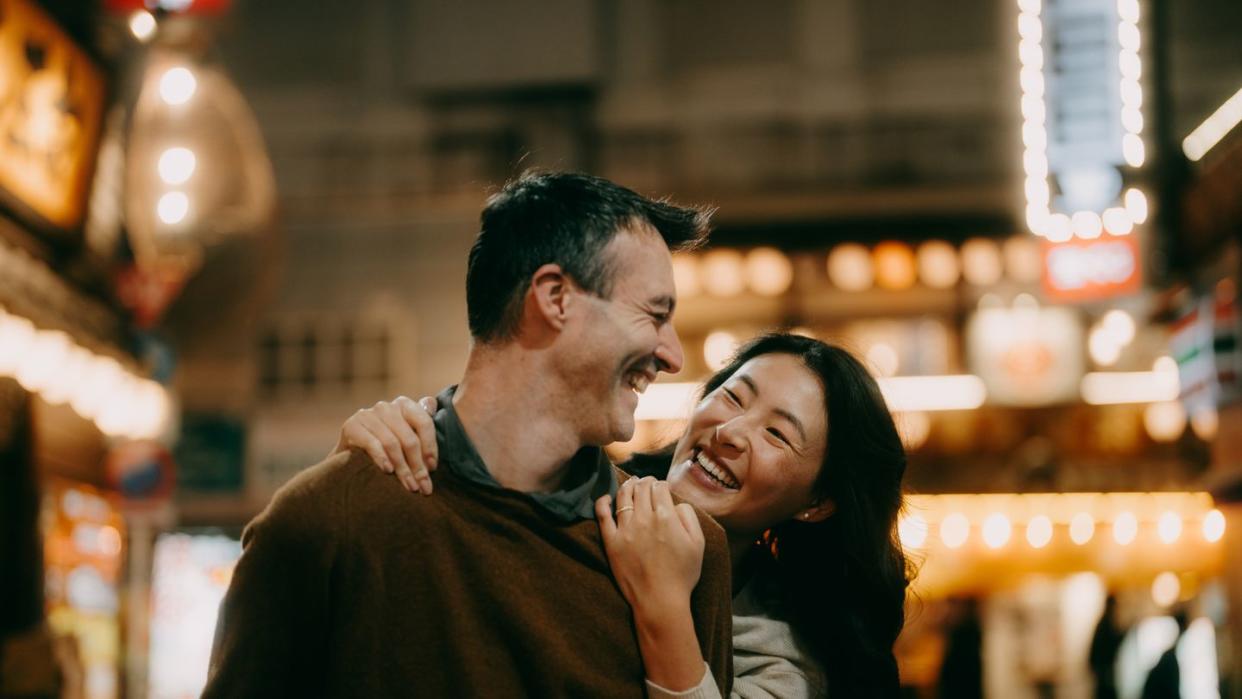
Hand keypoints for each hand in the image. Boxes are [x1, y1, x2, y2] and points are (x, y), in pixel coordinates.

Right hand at [333, 396, 438, 493]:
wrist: (350, 455)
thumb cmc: (385, 446)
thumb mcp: (406, 435)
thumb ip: (421, 423)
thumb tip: (432, 403)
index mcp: (404, 405)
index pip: (424, 423)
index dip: (430, 447)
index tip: (433, 468)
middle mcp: (386, 407)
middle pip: (409, 438)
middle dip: (417, 465)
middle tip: (423, 486)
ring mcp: (367, 415)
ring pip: (392, 444)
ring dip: (402, 468)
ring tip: (409, 485)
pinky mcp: (351, 426)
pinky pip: (372, 444)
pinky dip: (382, 458)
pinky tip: (388, 471)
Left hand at [595, 477, 704, 616]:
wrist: (660, 600)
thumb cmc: (682, 574)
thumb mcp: (698, 544)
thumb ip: (689, 517)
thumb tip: (676, 503)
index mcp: (666, 517)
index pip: (659, 487)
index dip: (661, 484)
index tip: (661, 487)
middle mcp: (644, 519)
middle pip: (641, 488)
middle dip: (645, 481)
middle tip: (647, 483)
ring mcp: (625, 530)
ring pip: (622, 496)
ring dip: (627, 486)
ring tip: (630, 484)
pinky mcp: (611, 542)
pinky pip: (602, 516)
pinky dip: (603, 502)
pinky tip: (606, 498)